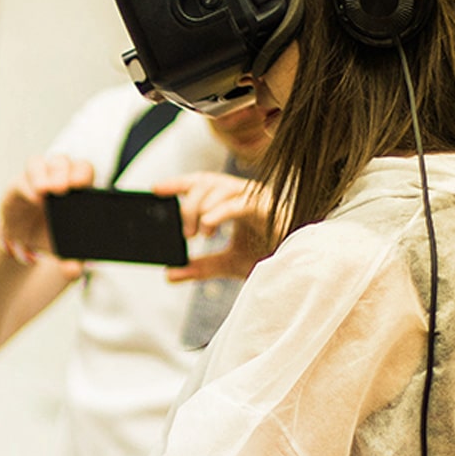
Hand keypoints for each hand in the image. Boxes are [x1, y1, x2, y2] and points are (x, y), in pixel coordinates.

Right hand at [0, 154, 92, 274]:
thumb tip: (74, 271)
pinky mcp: (18, 186)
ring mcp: (36, 180)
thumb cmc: (51, 236)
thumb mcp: (63, 250)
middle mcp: (56, 178)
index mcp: (76, 188)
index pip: (82, 171)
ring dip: (44, 175)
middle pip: (63, 162)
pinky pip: (22, 179)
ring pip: (41, 163)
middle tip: (62, 189)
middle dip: (64, 172)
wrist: (24, 240)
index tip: (81, 185)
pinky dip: (27, 186)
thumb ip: (71, 261)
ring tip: (45, 191)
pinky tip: (33, 198)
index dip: (82, 174)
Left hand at [152, 171, 276, 281]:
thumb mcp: (227, 264)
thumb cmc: (270, 258)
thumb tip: (169, 273)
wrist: (300, 270)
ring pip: (220, 187)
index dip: (178, 183)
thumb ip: (200, 267)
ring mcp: (257, 198)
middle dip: (188, 202)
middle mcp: (243, 194)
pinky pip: (240, 202)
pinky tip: (208, 227)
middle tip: (183, 232)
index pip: (201, 183)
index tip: (155, 189)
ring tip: (196, 233)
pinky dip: (220, 212)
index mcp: (232, 201)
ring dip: (201, 207)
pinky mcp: (269, 208)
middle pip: (207, 182)